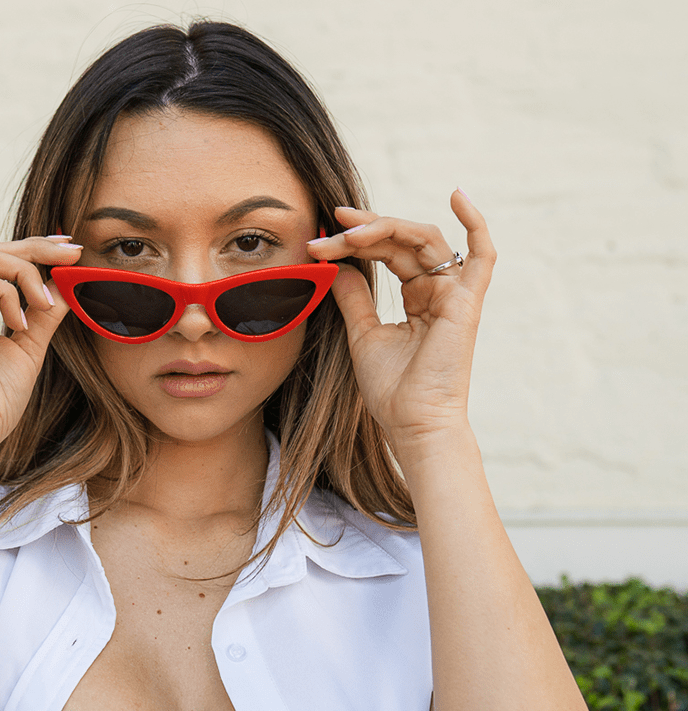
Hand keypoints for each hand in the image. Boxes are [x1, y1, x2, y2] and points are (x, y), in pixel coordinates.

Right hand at [0, 237, 81, 465]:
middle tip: (73, 253)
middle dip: (36, 248)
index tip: (71, 252)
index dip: (34, 251)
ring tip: (45, 305)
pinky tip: (22, 325)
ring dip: (26, 274)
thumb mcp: (27, 349)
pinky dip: (9, 295)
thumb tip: (65, 283)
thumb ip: (43, 315)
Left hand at [306, 190, 495, 466]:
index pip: (388, 253)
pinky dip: (475, 223)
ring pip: (424, 239)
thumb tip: (337, 265)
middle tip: (331, 225)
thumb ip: (355, 298)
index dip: (355, 242)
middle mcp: (438, 290)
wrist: (411, 424)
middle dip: (364, 231)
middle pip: (403, 241)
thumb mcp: (363, 335)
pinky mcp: (467, 302)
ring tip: (349, 230)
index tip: (320, 242)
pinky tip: (456, 194)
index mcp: (417, 298)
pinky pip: (482, 255)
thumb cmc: (391, 390)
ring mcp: (454, 294)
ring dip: (385, 228)